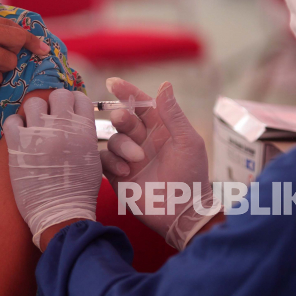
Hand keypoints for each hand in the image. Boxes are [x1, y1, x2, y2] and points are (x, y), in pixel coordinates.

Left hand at [4, 89, 101, 248]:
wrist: (60, 214)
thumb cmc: (80, 192)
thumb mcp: (93, 159)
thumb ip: (85, 136)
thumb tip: (75, 123)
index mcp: (84, 129)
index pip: (79, 97)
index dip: (73, 103)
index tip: (68, 112)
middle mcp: (63, 126)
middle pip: (58, 95)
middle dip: (55, 105)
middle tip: (51, 119)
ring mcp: (39, 133)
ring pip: (33, 103)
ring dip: (34, 113)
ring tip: (34, 127)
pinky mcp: (18, 145)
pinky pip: (11, 120)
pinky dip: (15, 126)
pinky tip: (20, 137)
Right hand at [100, 78, 220, 249]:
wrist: (182, 212)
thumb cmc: (191, 175)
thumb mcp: (187, 141)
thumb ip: (173, 114)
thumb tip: (164, 84)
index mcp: (160, 129)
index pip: (141, 105)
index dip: (127, 92)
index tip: (113, 83)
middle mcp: (142, 140)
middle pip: (123, 119)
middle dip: (121, 116)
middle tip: (122, 119)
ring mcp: (128, 157)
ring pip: (113, 139)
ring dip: (123, 145)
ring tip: (138, 159)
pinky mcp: (117, 175)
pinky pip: (104, 160)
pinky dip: (111, 161)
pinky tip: (125, 170)